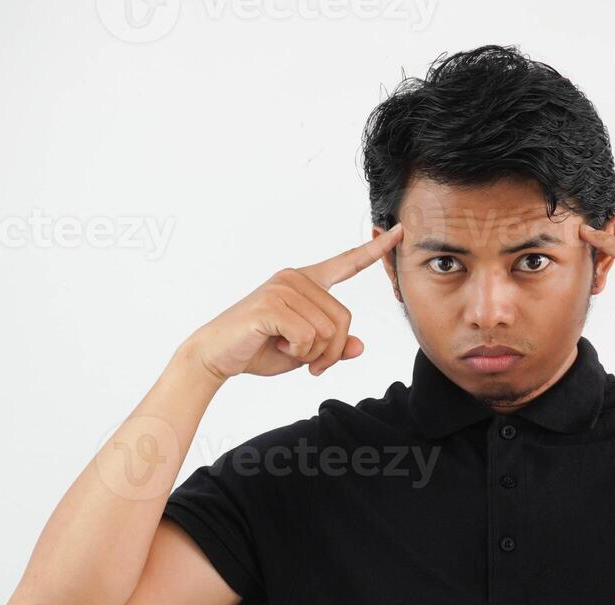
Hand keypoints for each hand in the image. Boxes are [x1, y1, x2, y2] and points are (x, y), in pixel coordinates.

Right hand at [186, 224, 402, 380]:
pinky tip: (276, 346)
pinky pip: (307, 336)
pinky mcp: (272, 304)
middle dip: (331, 352)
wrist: (214, 355)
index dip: (374, 251)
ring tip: (286, 350)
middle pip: (344, 320)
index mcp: (306, 283)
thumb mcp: (304, 352)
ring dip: (312, 354)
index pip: (346, 263)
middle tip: (310, 364)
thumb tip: (360, 346)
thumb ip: (332, 346)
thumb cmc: (258, 349)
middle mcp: (296, 278)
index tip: (400, 232)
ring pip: (328, 331)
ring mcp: (283, 288)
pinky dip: (297, 353)